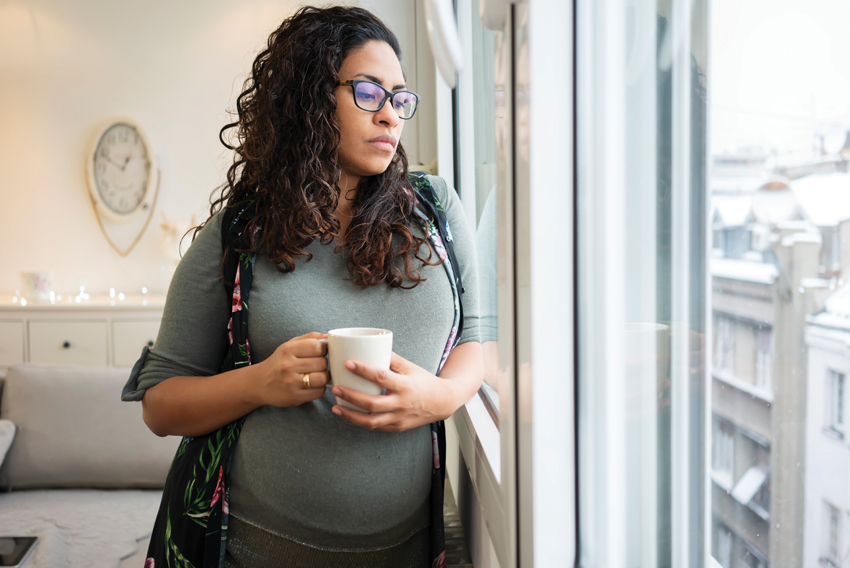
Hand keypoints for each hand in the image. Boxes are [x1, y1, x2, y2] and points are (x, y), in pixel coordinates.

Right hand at [256, 332, 329, 407]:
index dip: (324, 350)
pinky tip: (313, 386)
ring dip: (324, 377)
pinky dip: (320, 389)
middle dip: (324, 364)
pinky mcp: (295, 397)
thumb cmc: (279, 362)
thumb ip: (310, 338)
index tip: (320, 353)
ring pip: (323, 378)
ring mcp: (291, 383)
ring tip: (318, 375)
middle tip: (318, 366)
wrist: (259, 384)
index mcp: (288, 349)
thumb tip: (328, 337)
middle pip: (322, 363)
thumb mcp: (290, 345)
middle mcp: (288, 365)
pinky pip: (319, 392)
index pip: (317, 347)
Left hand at [331, 352, 456, 431]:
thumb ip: (391, 359)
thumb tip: (369, 346)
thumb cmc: (424, 381)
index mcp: (406, 385)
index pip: (382, 377)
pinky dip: (360, 422)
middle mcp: (402, 404)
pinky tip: (349, 415)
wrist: (442, 402)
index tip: (348, 363)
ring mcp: (399, 418)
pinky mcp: (397, 427)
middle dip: (351, 396)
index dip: (364, 370)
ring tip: (336, 407)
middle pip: (373, 404)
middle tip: (335, 387)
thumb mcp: (410, 367)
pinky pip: (376, 427)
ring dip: (351, 415)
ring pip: (371, 421)